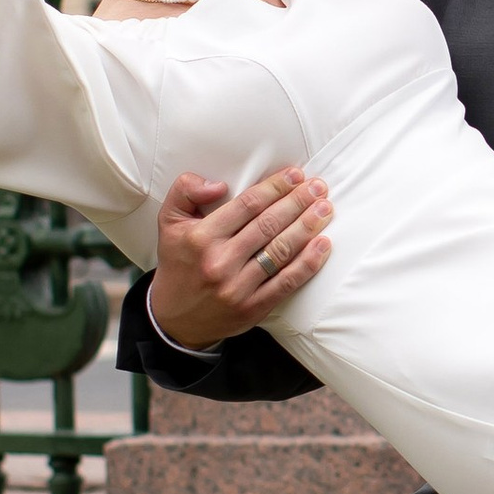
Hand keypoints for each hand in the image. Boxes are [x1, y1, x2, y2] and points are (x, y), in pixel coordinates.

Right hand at [146, 164, 332, 351]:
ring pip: (281, 251)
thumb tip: (219, 184)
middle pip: (269, 224)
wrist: (175, 318)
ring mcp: (237, 287)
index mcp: (201, 237)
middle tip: (318, 187)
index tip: (295, 175)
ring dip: (307, 227)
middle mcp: (220, 261)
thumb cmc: (178, 263)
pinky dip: (308, 263)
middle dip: (298, 202)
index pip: (247, 205)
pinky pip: (286, 282)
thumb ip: (186, 191)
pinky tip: (323, 244)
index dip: (275, 187)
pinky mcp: (253, 308)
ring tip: (324, 209)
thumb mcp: (169, 221)